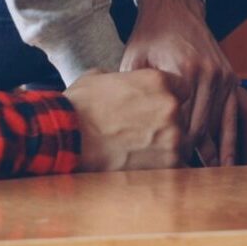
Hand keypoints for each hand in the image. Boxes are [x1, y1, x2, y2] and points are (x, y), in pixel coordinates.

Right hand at [68, 68, 188, 171]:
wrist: (65, 139)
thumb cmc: (76, 108)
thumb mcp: (98, 78)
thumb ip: (121, 79)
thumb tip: (119, 81)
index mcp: (158, 81)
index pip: (181, 88)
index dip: (167, 98)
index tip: (154, 108)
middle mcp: (171, 106)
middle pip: (180, 117)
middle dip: (164, 125)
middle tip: (140, 133)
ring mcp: (171, 136)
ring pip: (178, 142)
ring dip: (162, 148)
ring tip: (135, 152)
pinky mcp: (166, 162)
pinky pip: (174, 165)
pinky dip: (160, 167)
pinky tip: (140, 165)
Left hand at [122, 0, 246, 165]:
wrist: (175, 11)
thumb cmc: (151, 37)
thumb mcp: (135, 61)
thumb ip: (138, 91)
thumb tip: (129, 125)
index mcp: (189, 72)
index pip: (186, 120)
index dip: (180, 149)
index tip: (174, 171)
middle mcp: (213, 75)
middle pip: (208, 126)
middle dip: (203, 156)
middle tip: (196, 181)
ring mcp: (227, 77)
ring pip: (229, 121)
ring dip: (228, 149)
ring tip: (226, 173)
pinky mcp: (233, 78)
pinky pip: (246, 109)